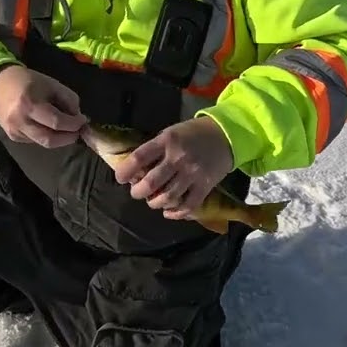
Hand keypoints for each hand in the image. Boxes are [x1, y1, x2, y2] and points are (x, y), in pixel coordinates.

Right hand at [0, 64, 86, 147]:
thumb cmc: (28, 81)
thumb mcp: (51, 84)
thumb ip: (68, 99)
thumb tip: (77, 117)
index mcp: (30, 104)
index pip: (57, 122)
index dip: (74, 124)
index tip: (83, 120)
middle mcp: (20, 121)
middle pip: (50, 139)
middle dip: (68, 138)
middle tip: (77, 131)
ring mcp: (14, 131)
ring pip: (43, 143)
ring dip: (59, 139)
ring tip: (67, 130)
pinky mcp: (12, 137)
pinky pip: (35, 141)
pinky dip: (46, 136)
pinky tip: (48, 127)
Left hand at [112, 117, 233, 219]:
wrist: (225, 135)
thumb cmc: (191, 134)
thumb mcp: (169, 133)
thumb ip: (154, 151)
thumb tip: (135, 172)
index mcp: (166, 141)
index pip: (139, 158)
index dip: (125, 171)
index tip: (120, 178)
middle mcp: (178, 158)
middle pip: (151, 183)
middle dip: (138, 192)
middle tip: (137, 192)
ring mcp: (192, 173)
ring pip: (167, 197)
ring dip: (155, 203)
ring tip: (152, 200)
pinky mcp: (205, 186)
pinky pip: (188, 205)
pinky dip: (175, 213)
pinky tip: (168, 211)